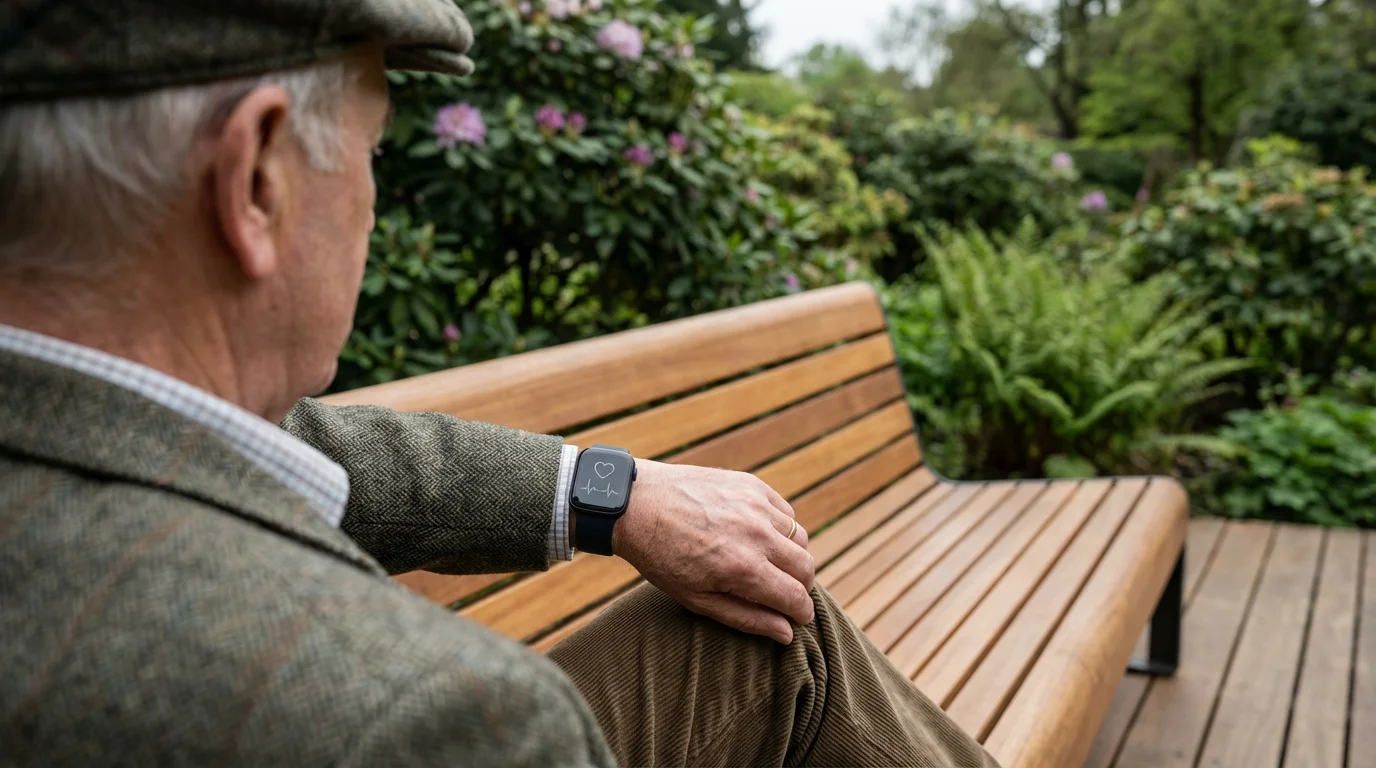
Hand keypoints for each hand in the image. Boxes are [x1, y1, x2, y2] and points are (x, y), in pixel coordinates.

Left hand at [611, 459, 814, 643]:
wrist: (636, 504)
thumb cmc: (661, 557)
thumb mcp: (697, 599)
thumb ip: (746, 618)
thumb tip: (786, 633)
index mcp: (743, 568)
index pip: (796, 597)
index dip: (802, 612)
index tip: (797, 617)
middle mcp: (757, 534)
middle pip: (807, 567)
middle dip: (802, 586)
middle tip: (784, 593)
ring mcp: (756, 505)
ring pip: (800, 537)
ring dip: (792, 556)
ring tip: (768, 563)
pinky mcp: (752, 485)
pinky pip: (785, 511)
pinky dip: (780, 527)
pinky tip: (758, 535)